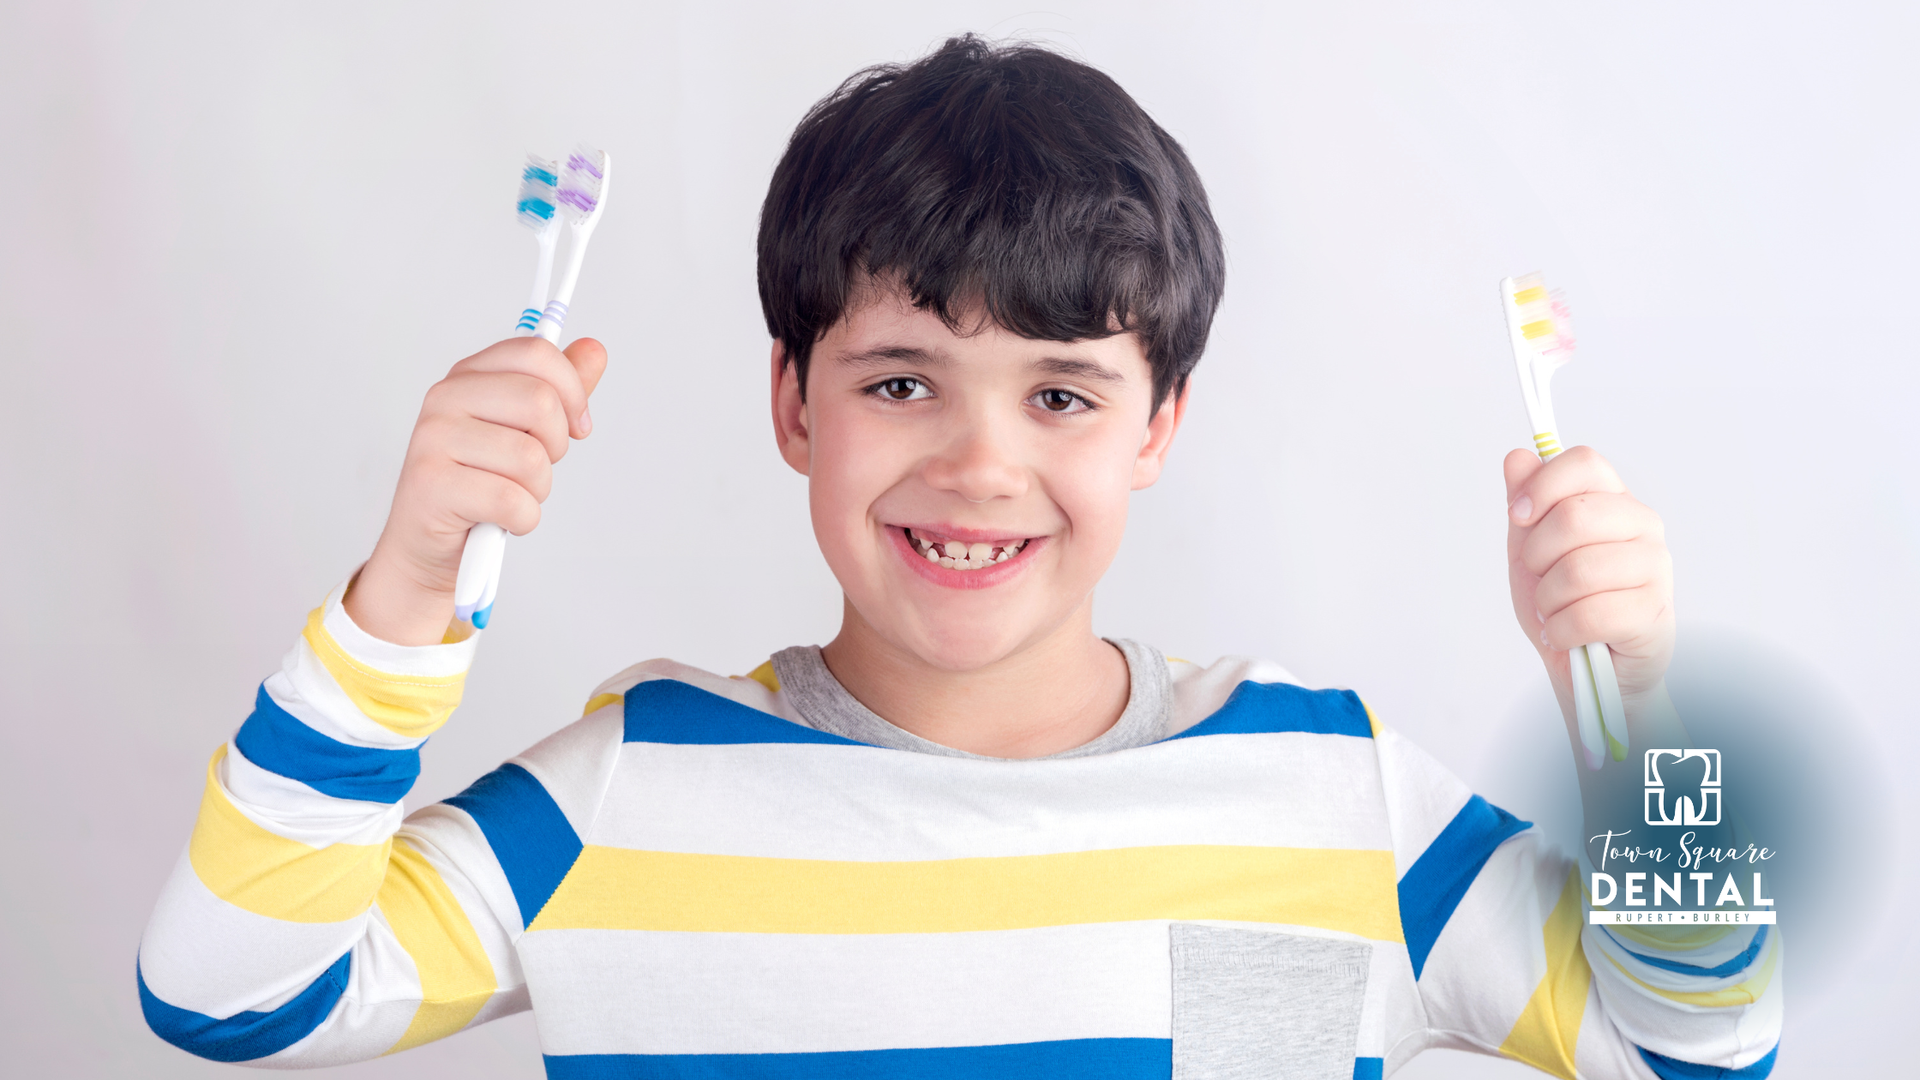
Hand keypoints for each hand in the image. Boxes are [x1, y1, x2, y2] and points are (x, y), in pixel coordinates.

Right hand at [345, 336, 606, 644]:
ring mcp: (432, 438)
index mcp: (469, 374)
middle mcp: (445, 397)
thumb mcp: (523, 431)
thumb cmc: (480, 483)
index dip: (573, 392)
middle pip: (540, 402)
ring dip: (537, 490)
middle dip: (556, 447)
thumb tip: (594, 349)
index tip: (576, 426)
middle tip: (534, 468)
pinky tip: (501, 519)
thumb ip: (559, 389)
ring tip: (511, 494)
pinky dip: (522, 519)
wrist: (427, 544)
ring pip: (530, 458)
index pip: (536, 352)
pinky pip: (511, 501)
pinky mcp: (431, 484)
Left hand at [1503, 446, 1673, 715]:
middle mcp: (1644, 526)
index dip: (1543, 485)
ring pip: (1578, 570)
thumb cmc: (1564, 605)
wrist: (1588, 670)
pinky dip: (1562, 630)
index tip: (1518, 515)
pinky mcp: (1654, 613)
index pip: (1585, 462)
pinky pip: (1589, 614)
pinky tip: (1566, 635)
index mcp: (1614, 501)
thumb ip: (1526, 505)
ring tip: (1556, 611)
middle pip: (1575, 515)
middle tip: (1540, 578)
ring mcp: (1656, 568)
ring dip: (1549, 600)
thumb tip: (1518, 456)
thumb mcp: (1530, 551)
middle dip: (1537, 555)